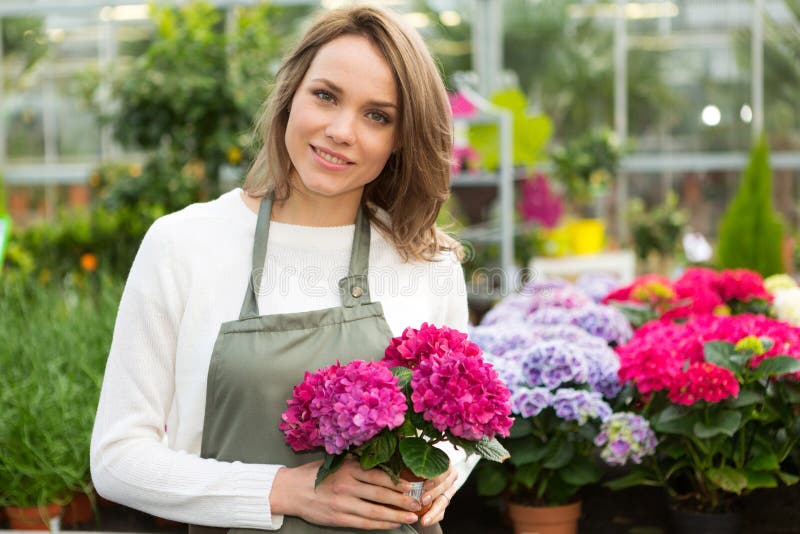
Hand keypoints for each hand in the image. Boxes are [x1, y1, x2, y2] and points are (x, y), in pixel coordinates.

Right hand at [271, 458, 421, 529]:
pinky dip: (380, 524)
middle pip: (381, 494)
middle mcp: (347, 485)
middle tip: (417, 502)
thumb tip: (383, 462)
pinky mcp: (339, 518)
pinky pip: (364, 523)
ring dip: (395, 515)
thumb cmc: (314, 474)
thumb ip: (356, 462)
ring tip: (410, 517)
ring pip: (375, 511)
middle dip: (402, 500)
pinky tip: (391, 524)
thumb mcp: (336, 461)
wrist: (290, 490)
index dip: (398, 482)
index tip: (412, 485)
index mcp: (348, 468)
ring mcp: (343, 503)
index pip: (379, 476)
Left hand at [416, 465, 457, 526]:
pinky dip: (433, 517)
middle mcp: (449, 476)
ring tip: (424, 519)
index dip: (435, 478)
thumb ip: (410, 462)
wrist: (414, 477)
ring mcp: (449, 490)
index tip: (425, 485)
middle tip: (423, 500)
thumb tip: (401, 463)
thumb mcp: (412, 463)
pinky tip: (426, 521)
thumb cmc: (412, 467)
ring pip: (443, 501)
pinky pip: (441, 512)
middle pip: (444, 486)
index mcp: (444, 463)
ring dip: (433, 511)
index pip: (443, 470)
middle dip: (434, 494)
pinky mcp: (445, 502)